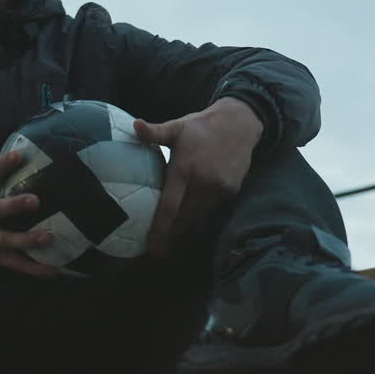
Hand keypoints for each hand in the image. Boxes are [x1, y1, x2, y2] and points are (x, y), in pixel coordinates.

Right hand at [0, 150, 58, 276]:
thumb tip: (26, 161)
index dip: (1, 166)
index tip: (18, 155)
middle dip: (14, 206)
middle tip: (35, 200)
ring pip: (6, 241)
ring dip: (27, 240)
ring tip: (48, 238)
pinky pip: (15, 264)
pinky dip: (34, 268)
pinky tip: (52, 269)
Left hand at [134, 97, 263, 257]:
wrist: (239, 122)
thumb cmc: (201, 126)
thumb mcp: (176, 127)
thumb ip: (154, 132)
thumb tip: (135, 125)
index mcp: (184, 169)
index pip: (170, 206)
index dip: (160, 229)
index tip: (151, 246)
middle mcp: (202, 183)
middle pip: (184, 219)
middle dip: (171, 236)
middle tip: (157, 251)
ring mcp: (219, 188)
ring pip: (199, 217)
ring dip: (186, 229)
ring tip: (171, 242)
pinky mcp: (231, 191)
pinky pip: (212, 209)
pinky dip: (201, 216)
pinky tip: (191, 221)